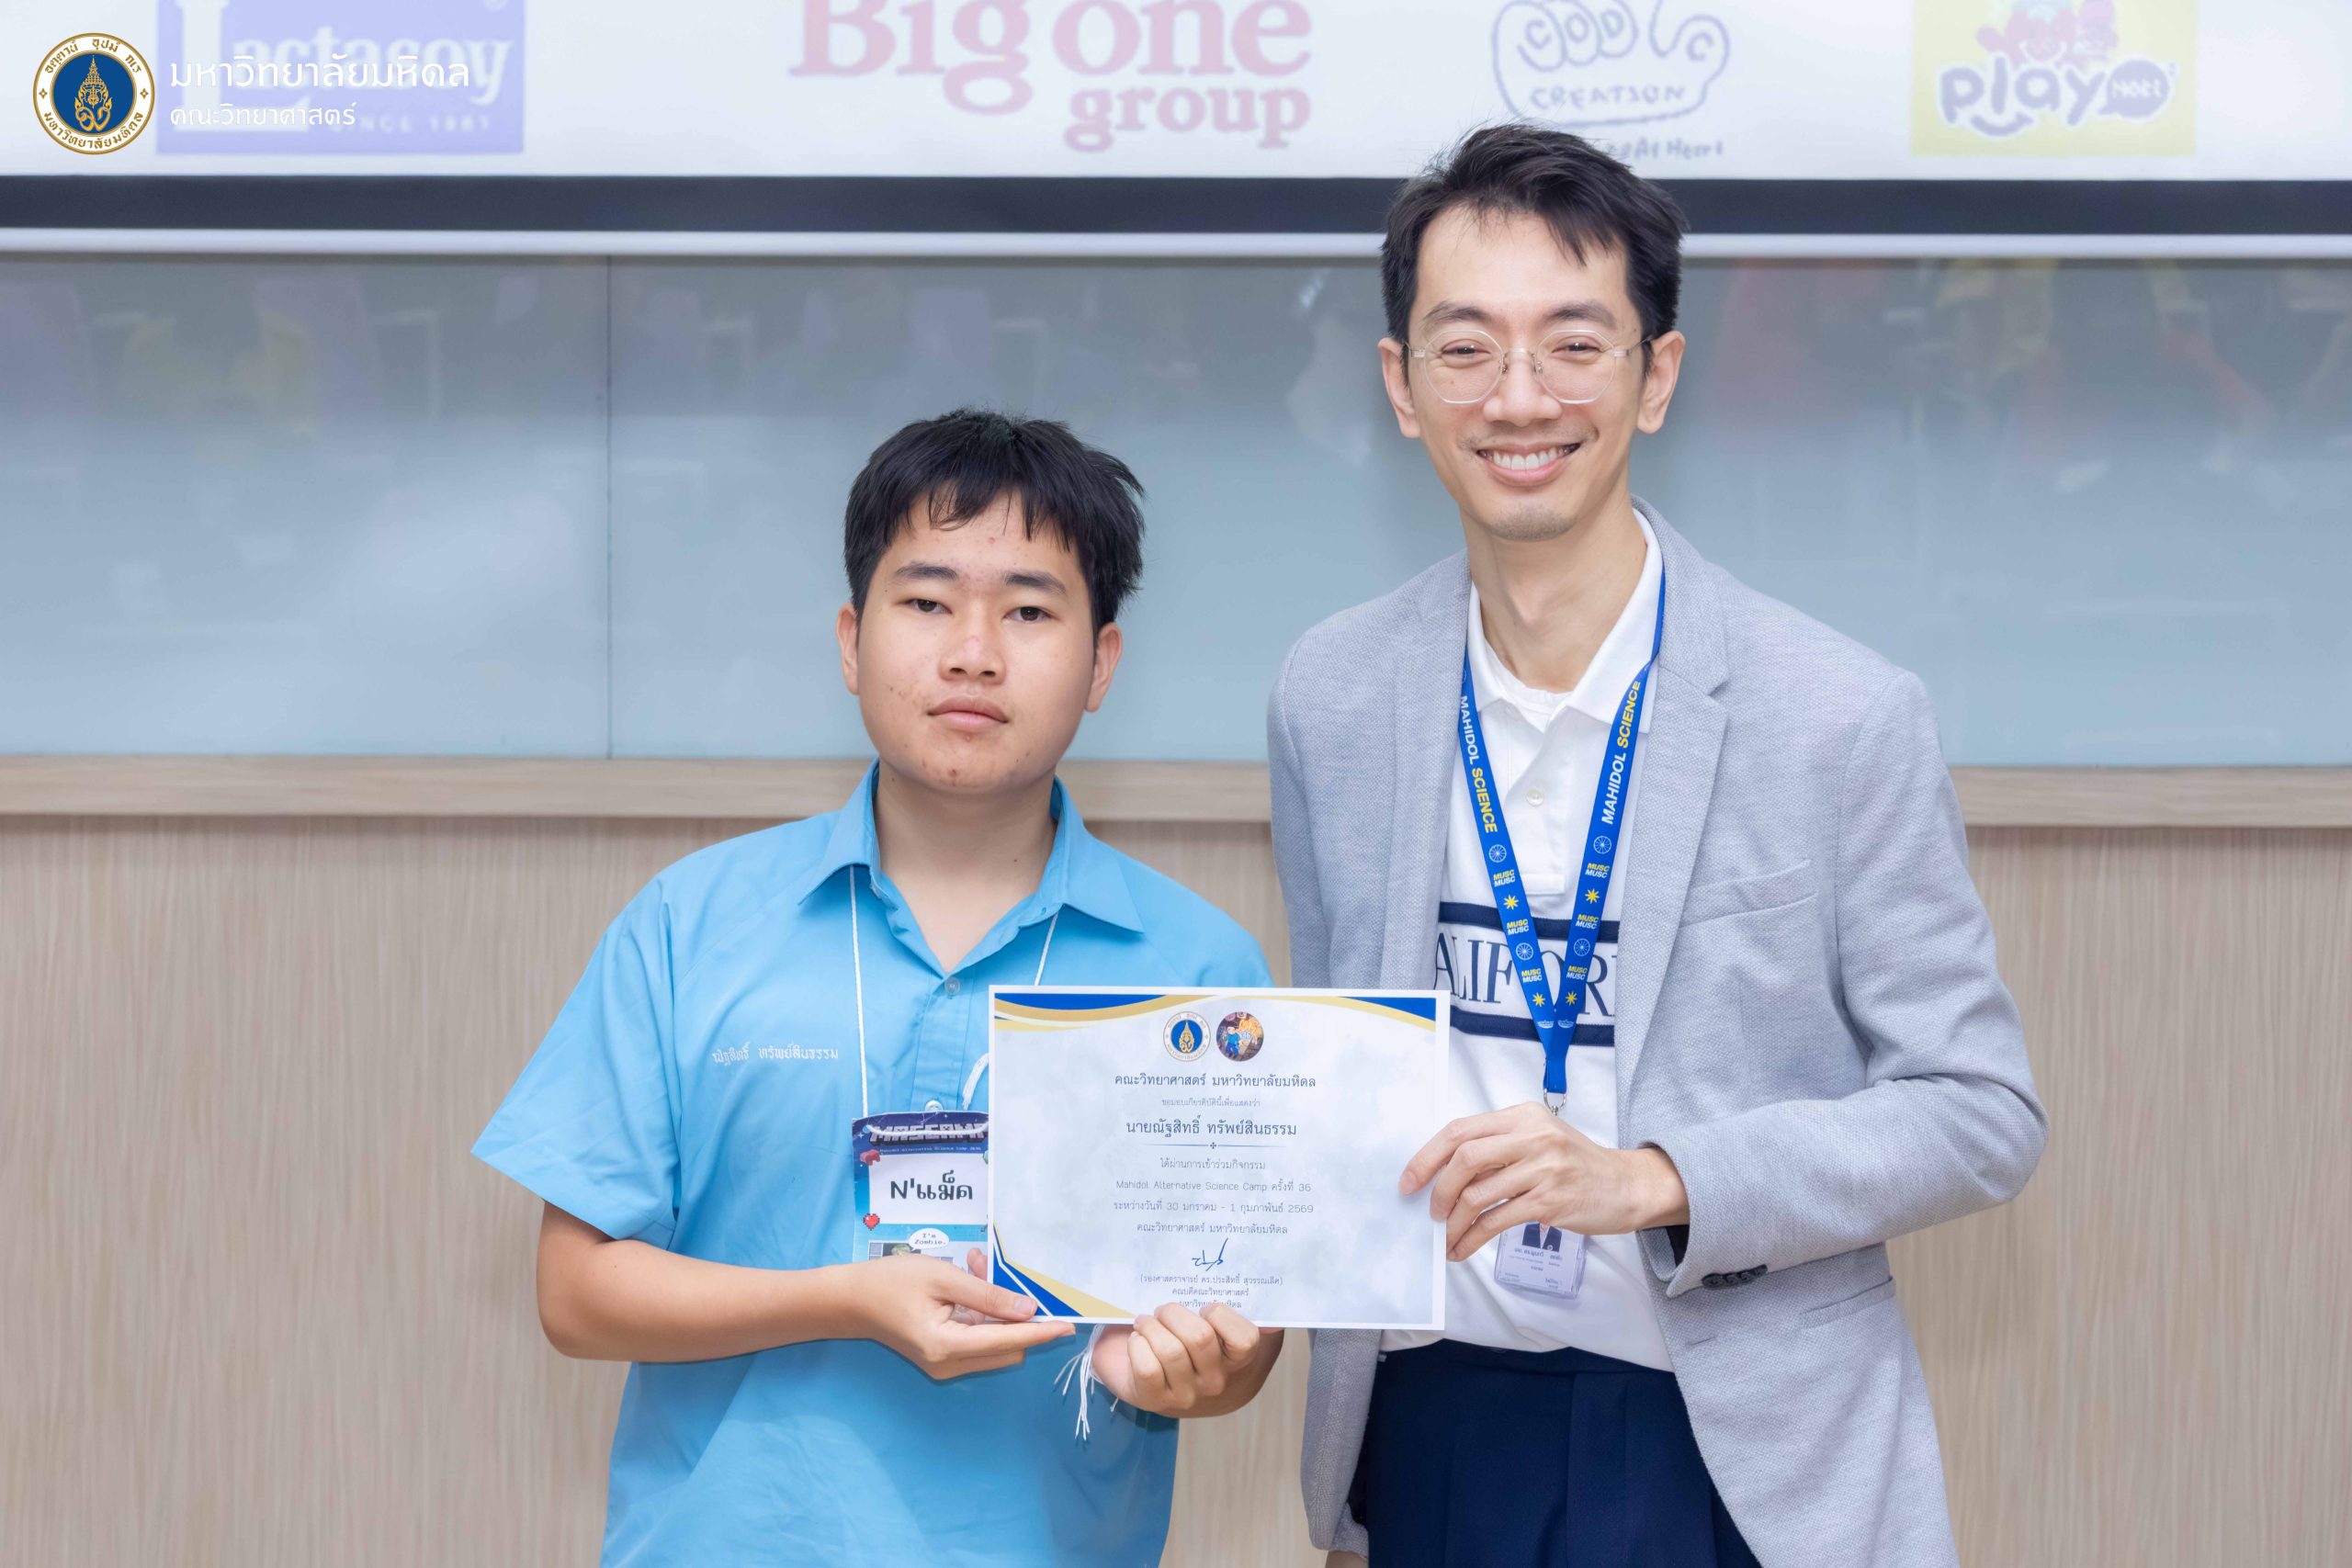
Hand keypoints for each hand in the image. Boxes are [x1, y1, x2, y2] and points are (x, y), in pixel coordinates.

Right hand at [849, 1247, 1073, 1378]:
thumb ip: (986, 1295)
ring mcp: (945, 1365)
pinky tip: (968, 1278)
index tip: (1070, 1324)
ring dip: (997, 1310)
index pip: (1009, 1342)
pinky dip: (981, 1314)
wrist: (851, 1300)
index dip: (1042, 1332)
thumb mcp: (942, 1279)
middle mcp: (949, 1364)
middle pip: (1007, 1348)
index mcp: (948, 1347)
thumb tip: (1028, 1310)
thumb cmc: (891, 1283)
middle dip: (1015, 1312)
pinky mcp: (942, 1358)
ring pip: (994, 1343)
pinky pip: (977, 1339)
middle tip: (998, 1270)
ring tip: (975, 1266)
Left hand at [1091, 1302, 1281, 1416]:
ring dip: (1151, 1325)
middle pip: (1199, 1337)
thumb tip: (1274, 1321)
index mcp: (1239, 1362)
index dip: (1220, 1314)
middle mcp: (1216, 1382)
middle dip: (1174, 1312)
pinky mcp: (1154, 1399)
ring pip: (1169, 1350)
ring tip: (1147, 1322)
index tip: (1205, 1307)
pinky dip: (1138, 1345)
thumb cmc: (1204, 1348)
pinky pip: (1146, 1367)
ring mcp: (1186, 1394)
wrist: (1174, 1387)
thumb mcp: (1234, 1331)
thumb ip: (1257, 1318)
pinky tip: (1139, 1340)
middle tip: (1165, 1309)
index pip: (1244, 1338)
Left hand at [1400, 1103, 1688, 1261]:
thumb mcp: (1539, 1140)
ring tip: (1447, 1237)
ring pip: (1478, 1193)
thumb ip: (1499, 1148)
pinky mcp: (1549, 1200)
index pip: (1461, 1130)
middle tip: (1430, 1213)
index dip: (1428, 1156)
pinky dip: (1473, 1238)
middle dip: (1438, 1189)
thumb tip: (1445, 1175)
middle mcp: (1532, 1136)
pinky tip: (1464, 1249)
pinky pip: (1497, 1220)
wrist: (1626, 1186)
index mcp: (1522, 1116)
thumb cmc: (1576, 1165)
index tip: (1409, 1180)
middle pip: (1464, 1158)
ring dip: (1454, 1222)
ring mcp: (1542, 1167)